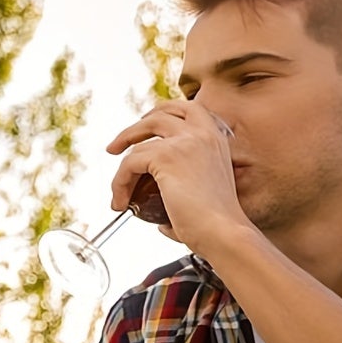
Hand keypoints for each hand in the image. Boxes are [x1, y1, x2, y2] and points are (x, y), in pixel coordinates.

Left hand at [105, 101, 240, 250]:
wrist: (224, 233)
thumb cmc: (217, 226)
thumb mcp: (206, 196)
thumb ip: (187, 194)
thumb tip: (164, 221)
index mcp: (216, 139)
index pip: (188, 109)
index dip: (163, 112)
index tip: (146, 123)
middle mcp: (202, 134)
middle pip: (160, 115)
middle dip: (134, 127)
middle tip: (117, 145)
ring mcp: (184, 142)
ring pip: (139, 141)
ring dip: (122, 166)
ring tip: (117, 190)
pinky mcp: (165, 157)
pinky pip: (129, 163)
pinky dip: (119, 182)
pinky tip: (121, 201)